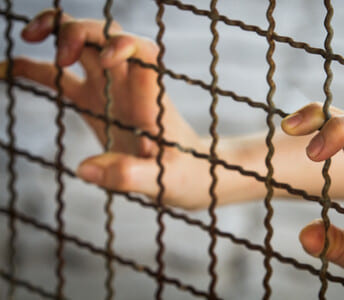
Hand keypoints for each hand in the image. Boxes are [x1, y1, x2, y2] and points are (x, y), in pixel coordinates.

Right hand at [1, 9, 211, 208]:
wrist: (189, 175)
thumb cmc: (185, 176)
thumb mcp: (164, 182)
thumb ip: (130, 176)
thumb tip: (84, 169)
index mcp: (150, 98)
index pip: (144, 52)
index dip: (124, 43)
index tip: (108, 57)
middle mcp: (129, 87)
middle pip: (106, 37)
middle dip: (81, 32)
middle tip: (60, 57)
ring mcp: (109, 91)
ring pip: (82, 47)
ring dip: (55, 33)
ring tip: (26, 38)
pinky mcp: (94, 103)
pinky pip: (60, 78)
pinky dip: (33, 70)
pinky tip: (4, 69)